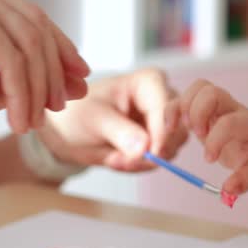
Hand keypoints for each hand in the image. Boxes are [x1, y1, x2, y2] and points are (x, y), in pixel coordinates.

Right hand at [0, 0, 88, 133]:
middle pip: (35, 27)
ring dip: (38, 90)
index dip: (60, 47)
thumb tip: (82, 80)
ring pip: (29, 46)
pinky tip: (17, 120)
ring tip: (34, 122)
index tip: (78, 76)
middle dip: (54, 70)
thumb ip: (31, 76)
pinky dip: (22, 94)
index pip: (30, 15)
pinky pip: (14, 60)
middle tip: (61, 105)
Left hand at [37, 68, 187, 170]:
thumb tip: (144, 148)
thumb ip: (119, 132)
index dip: (162, 135)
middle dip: (150, 152)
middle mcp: (164, 98)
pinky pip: (162, 159)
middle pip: (177, 130)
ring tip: (114, 158)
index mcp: (150, 82)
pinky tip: (120, 159)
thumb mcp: (93, 120)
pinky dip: (140, 165)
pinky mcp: (162, 140)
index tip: (150, 155)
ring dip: (143, 161)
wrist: (70, 128)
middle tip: (121, 161)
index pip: (167, 109)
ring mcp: (165, 121)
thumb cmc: (79, 113)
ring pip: (172, 148)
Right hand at [165, 79, 247, 194]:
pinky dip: (172, 109)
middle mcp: (232, 108)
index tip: (209, 159)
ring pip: (198, 87)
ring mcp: (217, 105)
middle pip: (211, 91)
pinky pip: (184, 97)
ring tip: (182, 129)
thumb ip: (246, 180)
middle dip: (197, 113)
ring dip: (182, 107)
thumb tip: (228, 190)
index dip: (215, 140)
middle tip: (197, 135)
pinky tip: (171, 128)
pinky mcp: (202, 107)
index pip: (229, 122)